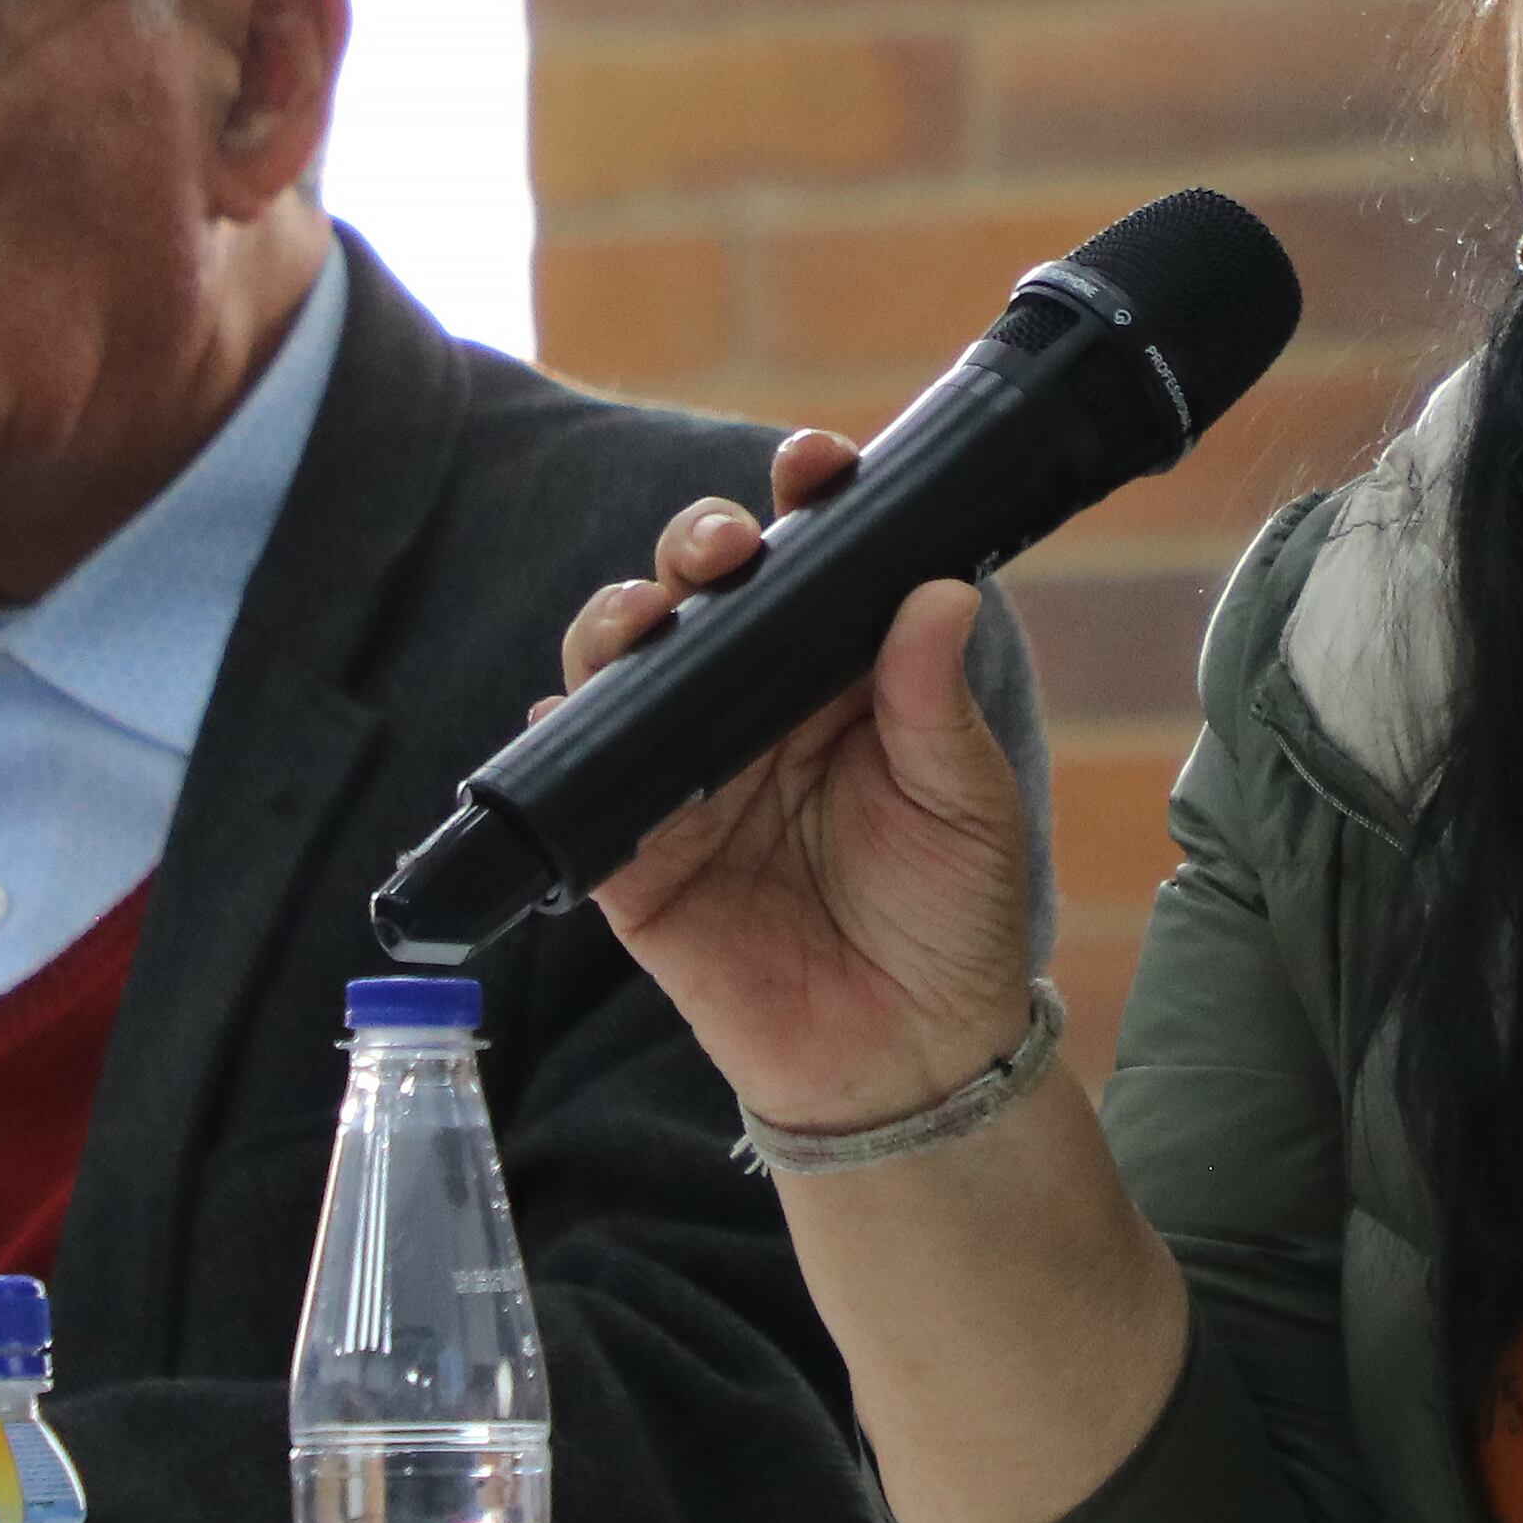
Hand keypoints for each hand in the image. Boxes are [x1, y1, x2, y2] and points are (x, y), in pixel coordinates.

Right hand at [560, 430, 1035, 1139]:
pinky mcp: (634, 855)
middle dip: (697, 544)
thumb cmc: (953, 918)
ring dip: (619, 622)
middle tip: (722, 547)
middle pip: (701, 593)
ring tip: (643, 619)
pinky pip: (575, 785)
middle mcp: (754, 706)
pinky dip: (557, 742)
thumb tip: (937, 590)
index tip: (814, 463)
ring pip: (624, 668)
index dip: (805, 499)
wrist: (910, 1059)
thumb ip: (935, 705)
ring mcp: (686, 774)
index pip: (813, 563)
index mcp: (842, 675)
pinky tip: (563, 717)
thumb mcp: (966, 806)